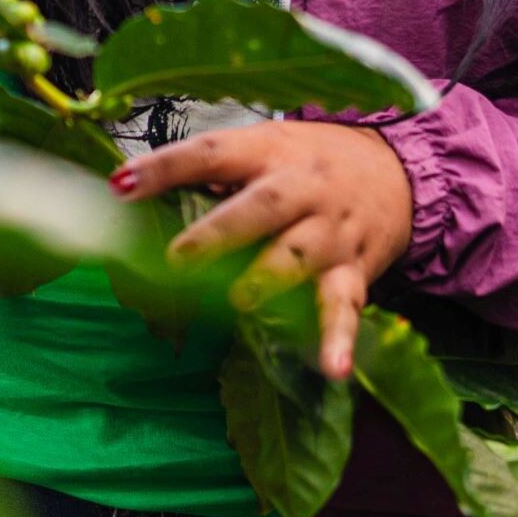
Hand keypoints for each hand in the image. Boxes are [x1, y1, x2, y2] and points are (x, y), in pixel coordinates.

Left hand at [110, 120, 413, 380]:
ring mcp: (330, 229)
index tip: (121, 184)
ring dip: (268, 278)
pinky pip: (346, 304)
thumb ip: (215, 174)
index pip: (211, 153)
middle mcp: (301, 186)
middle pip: (260, 206)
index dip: (165, 167)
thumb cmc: (307, 161)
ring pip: (300, 254)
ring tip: (239, 301)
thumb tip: (140, 197)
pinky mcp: (356, 268)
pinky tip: (331, 368)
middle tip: (176, 258)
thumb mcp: (264, 148)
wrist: (397, 171)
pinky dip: (339, 338)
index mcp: (267, 150)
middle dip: (218, 233)